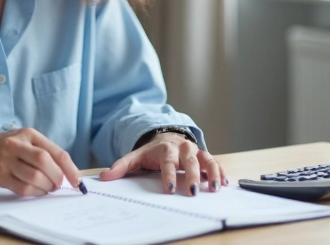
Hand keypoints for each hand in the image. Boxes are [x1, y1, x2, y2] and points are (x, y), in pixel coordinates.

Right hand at [0, 128, 81, 196]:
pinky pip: (22, 187)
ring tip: (47, 188)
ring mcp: (6, 159)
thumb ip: (41, 152)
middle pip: (45, 162)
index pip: (56, 152)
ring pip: (35, 177)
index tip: (77, 181)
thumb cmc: (2, 148)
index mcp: (28, 134)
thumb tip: (65, 172)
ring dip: (46, 187)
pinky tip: (36, 191)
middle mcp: (17, 144)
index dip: (70, 168)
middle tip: (58, 185)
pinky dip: (34, 192)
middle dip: (57, 178)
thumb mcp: (21, 140)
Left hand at [98, 132, 227, 195]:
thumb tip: (104, 177)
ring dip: (212, 173)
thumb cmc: (152, 151)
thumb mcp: (135, 156)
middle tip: (193, 192)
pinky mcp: (205, 155)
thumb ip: (121, 166)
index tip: (170, 189)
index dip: (169, 175)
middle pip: (190, 161)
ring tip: (215, 188)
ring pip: (207, 160)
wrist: (167, 137)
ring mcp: (196, 151)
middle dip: (192, 176)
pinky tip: (224, 183)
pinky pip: (215, 162)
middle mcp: (183, 148)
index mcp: (165, 149)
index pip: (167, 162)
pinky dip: (221, 172)